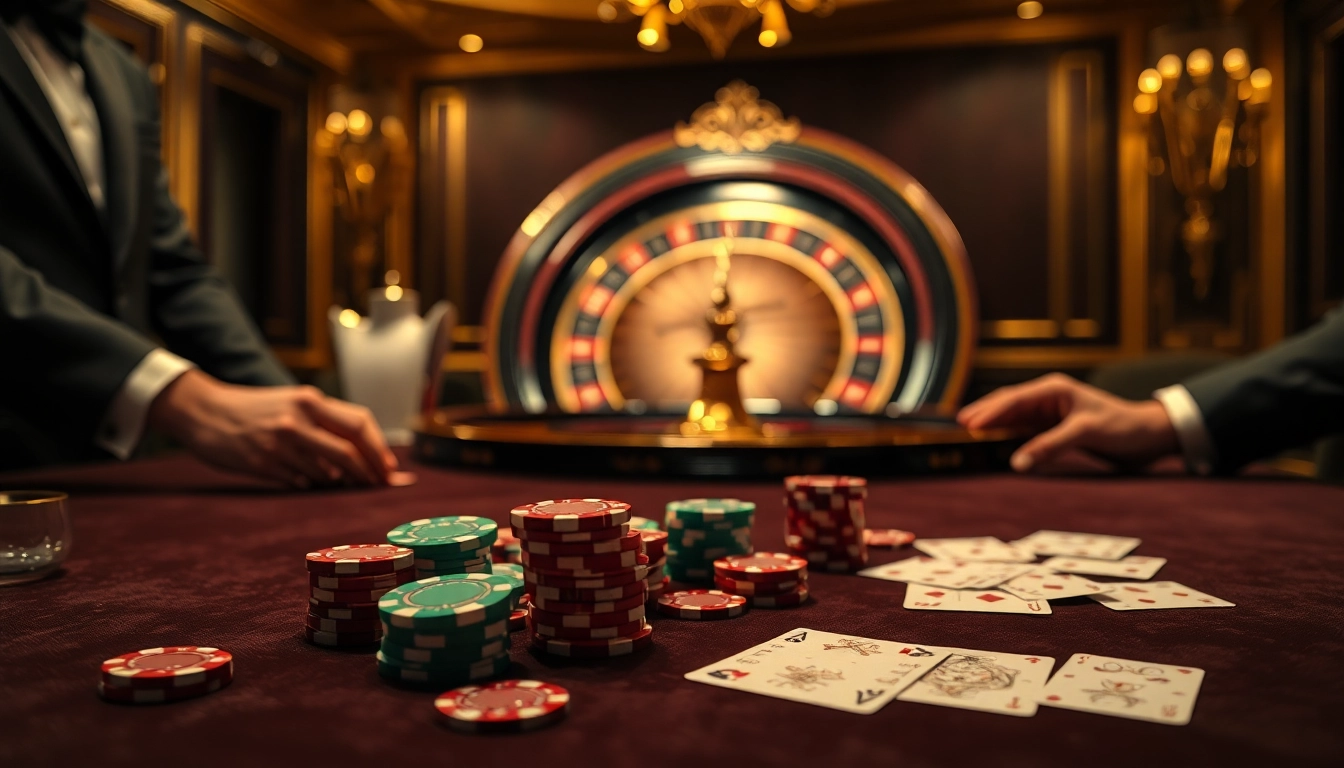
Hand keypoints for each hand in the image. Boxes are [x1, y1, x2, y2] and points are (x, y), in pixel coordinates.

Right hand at [148, 370, 397, 488]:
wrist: (204, 411)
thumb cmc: (257, 408)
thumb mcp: (293, 402)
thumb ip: (326, 421)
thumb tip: (367, 450)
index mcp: (310, 400)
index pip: (360, 424)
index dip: (380, 449)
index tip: (391, 469)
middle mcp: (298, 420)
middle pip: (350, 452)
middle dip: (371, 473)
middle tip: (381, 487)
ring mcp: (280, 444)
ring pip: (326, 472)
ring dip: (341, 483)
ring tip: (346, 487)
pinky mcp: (263, 464)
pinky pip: (300, 483)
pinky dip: (312, 486)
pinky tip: (311, 484)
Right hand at [957, 373, 1179, 472]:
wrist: (1147, 435)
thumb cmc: (1121, 426)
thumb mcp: (1085, 433)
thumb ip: (1050, 445)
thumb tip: (1017, 463)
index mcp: (1054, 389)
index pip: (1014, 399)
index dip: (989, 411)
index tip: (968, 422)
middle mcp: (1048, 397)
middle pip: (1008, 403)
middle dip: (984, 412)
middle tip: (959, 423)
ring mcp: (1050, 412)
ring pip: (1013, 415)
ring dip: (993, 422)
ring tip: (969, 429)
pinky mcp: (1054, 426)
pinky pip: (1024, 429)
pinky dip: (1007, 433)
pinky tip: (993, 438)